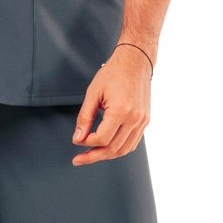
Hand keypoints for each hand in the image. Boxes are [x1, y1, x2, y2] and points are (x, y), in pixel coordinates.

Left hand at [72, 43, 151, 163]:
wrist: (135, 62)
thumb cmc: (113, 74)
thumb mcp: (93, 93)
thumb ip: (85, 117)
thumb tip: (78, 138)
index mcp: (121, 111)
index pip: (102, 138)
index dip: (86, 142)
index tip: (77, 140)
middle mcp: (134, 119)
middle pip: (113, 148)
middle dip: (94, 156)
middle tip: (79, 160)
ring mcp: (142, 121)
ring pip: (124, 149)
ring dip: (107, 155)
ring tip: (91, 156)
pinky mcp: (145, 120)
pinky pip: (133, 142)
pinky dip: (119, 149)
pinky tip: (107, 148)